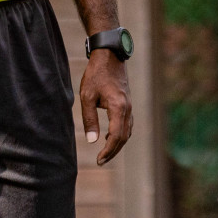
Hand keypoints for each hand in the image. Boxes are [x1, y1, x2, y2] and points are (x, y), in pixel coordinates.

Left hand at [79, 50, 132, 165]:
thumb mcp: (87, 96)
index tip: (98, 160)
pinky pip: (127, 124)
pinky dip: (120, 134)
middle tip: (100, 161)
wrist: (109, 55)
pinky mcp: (128, 103)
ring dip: (117, 144)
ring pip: (127, 131)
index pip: (116, 136)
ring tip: (105, 153)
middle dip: (113, 151)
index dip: (108, 150)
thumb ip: (89, 119)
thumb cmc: (96, 74)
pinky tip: (109, 135)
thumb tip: (92, 140)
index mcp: (118, 107)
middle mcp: (128, 108)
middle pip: (124, 137)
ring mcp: (130, 105)